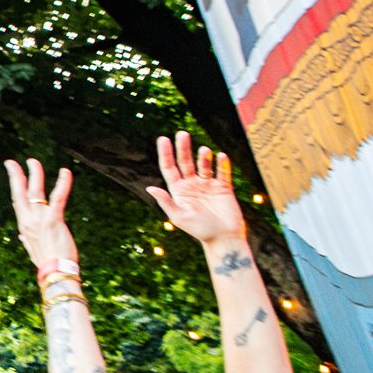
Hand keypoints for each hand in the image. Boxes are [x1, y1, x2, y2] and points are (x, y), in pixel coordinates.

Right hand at [4, 157, 78, 271]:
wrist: (56, 273)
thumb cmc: (48, 263)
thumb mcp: (32, 250)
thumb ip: (27, 240)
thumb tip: (22, 236)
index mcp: (24, 226)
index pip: (17, 201)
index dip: (14, 186)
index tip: (12, 173)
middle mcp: (29, 220)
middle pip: (19, 193)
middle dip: (15, 175)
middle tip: (13, 162)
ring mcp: (40, 219)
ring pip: (35, 191)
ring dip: (34, 174)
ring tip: (33, 162)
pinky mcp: (54, 219)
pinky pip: (58, 197)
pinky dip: (62, 183)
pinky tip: (65, 172)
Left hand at [145, 131, 246, 246]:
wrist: (224, 238)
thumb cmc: (200, 230)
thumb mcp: (179, 217)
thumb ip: (166, 201)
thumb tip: (149, 188)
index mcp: (178, 191)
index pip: (169, 168)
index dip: (166, 154)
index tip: (163, 139)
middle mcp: (191, 185)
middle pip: (185, 162)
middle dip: (183, 148)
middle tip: (182, 133)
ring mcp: (208, 185)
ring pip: (204, 165)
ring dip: (203, 156)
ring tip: (204, 150)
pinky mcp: (224, 188)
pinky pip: (222, 172)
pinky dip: (222, 163)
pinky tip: (220, 156)